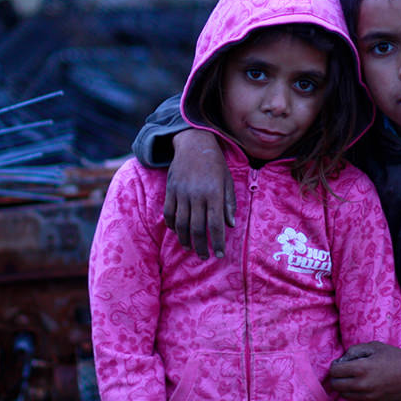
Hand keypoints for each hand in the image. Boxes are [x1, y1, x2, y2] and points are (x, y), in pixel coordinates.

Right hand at [164, 129, 235, 257]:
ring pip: (181, 224)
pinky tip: (178, 232)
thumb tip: (231, 226)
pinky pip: (169, 213)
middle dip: (201, 246)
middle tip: (204, 257)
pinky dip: (173, 226)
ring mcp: (181, 193)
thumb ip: (229, 204)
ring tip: (190, 248)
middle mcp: (197, 195)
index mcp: (214, 193)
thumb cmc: (215, 163)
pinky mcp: (171, 191)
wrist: (193, 143)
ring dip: (185, 240)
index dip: (217, 242)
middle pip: (197, 228)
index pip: (216, 224)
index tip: (219, 254)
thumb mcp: (227, 181)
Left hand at [328, 342, 400, 400]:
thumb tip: (342, 360)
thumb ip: (355, 350)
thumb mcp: (375, 347)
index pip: (334, 371)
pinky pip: (357, 399)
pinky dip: (357, 393)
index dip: (334, 366)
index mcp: (361, 368)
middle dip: (336, 378)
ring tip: (354, 378)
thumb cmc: (396, 357)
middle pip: (336, 386)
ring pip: (345, 395)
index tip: (340, 363)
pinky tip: (366, 385)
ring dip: (345, 387)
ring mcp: (368, 397)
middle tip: (343, 372)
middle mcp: (362, 385)